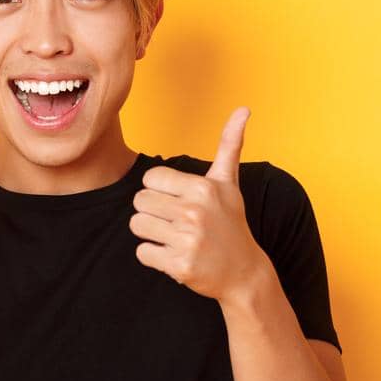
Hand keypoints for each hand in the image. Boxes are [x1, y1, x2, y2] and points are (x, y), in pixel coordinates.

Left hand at [129, 106, 272, 304]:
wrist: (244, 272)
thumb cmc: (230, 222)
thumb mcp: (228, 183)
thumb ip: (229, 144)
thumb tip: (244, 108)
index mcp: (203, 188)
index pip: (149, 178)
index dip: (160, 191)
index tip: (180, 202)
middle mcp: (194, 211)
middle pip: (138, 201)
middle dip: (153, 212)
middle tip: (178, 223)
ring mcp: (187, 239)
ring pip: (136, 225)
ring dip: (151, 234)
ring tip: (176, 238)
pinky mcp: (180, 265)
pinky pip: (142, 253)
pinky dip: (154, 257)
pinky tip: (176, 256)